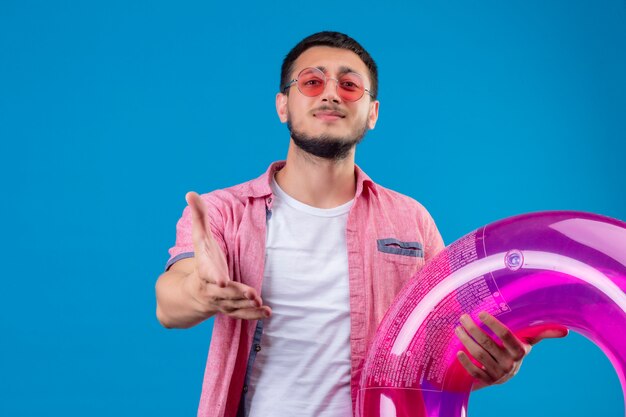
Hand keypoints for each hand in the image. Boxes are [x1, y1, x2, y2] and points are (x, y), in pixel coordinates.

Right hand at [185, 191, 271, 319]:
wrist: (193, 293)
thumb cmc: (202, 261)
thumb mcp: (200, 239)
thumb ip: (199, 217)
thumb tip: (190, 192)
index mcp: (204, 272)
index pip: (209, 275)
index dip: (216, 277)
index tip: (223, 280)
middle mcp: (212, 290)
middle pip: (225, 294)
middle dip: (238, 294)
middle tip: (253, 294)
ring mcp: (221, 302)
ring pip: (235, 306)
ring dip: (248, 307)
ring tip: (262, 304)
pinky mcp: (231, 309)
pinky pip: (242, 315)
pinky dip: (254, 316)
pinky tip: (268, 313)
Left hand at [454, 311, 567, 388]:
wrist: (503, 375)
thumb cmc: (513, 351)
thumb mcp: (527, 342)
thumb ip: (542, 333)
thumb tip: (565, 330)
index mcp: (520, 351)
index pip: (506, 335)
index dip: (493, 324)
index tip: (481, 313)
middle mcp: (510, 363)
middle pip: (488, 343)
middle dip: (473, 329)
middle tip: (463, 317)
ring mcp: (498, 373)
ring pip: (478, 354)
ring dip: (466, 340)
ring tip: (458, 329)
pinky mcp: (487, 381)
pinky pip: (474, 371)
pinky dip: (465, 361)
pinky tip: (458, 351)